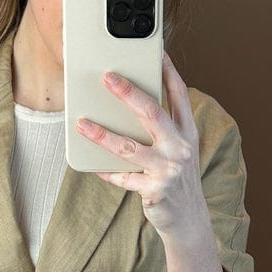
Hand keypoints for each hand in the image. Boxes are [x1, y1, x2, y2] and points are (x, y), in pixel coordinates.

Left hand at [75, 52, 205, 237]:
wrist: (188, 219)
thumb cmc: (176, 178)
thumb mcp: (178, 150)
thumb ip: (162, 129)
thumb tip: (131, 104)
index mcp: (187, 133)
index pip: (178, 95)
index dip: (167, 71)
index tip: (155, 51)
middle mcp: (180, 148)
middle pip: (153, 113)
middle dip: (128, 93)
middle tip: (107, 77)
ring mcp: (168, 170)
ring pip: (130, 147)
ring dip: (103, 134)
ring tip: (82, 123)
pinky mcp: (155, 191)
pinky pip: (123, 178)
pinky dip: (107, 171)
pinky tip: (93, 165)